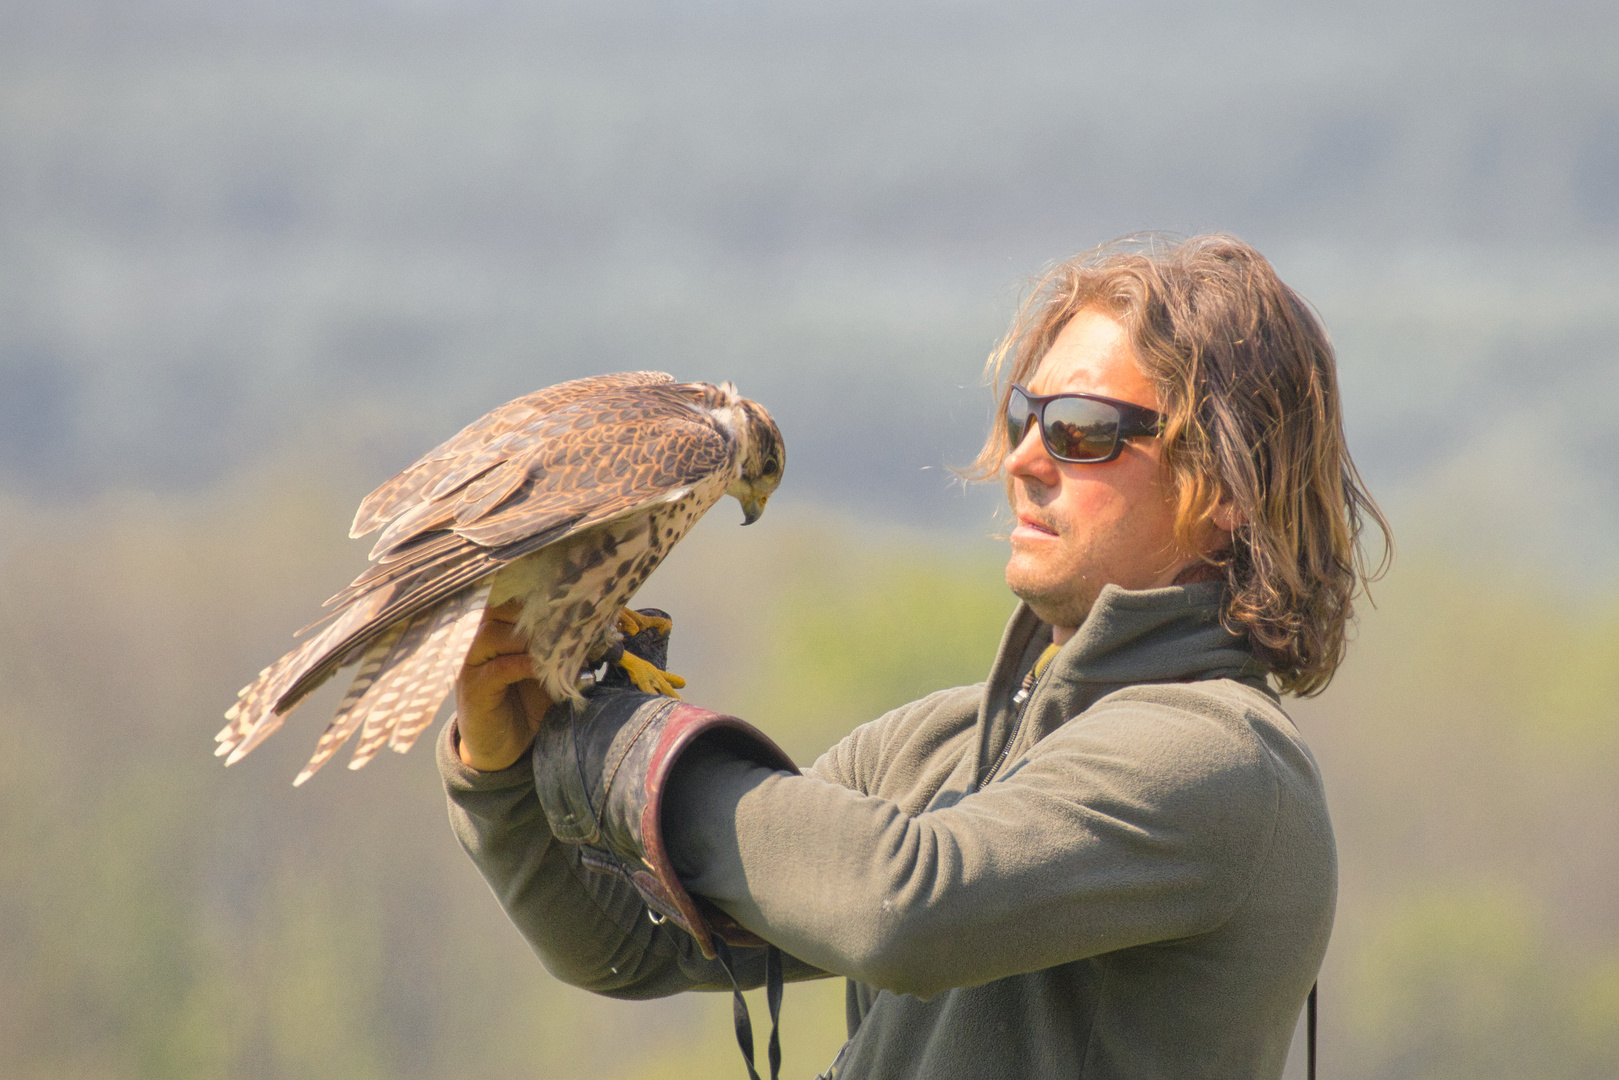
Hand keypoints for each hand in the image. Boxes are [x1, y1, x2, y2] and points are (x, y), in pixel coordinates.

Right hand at [454, 599, 554, 770]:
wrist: (504, 747)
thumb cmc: (526, 702)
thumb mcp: (547, 669)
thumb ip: (560, 646)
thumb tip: (595, 624)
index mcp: (494, 627)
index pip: (508, 596)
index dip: (535, 592)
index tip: (567, 593)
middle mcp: (477, 639)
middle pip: (500, 609)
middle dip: (535, 612)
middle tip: (567, 617)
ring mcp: (471, 663)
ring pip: (495, 634)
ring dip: (530, 638)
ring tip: (558, 646)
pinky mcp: (474, 688)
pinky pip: (499, 668)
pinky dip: (525, 665)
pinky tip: (545, 669)